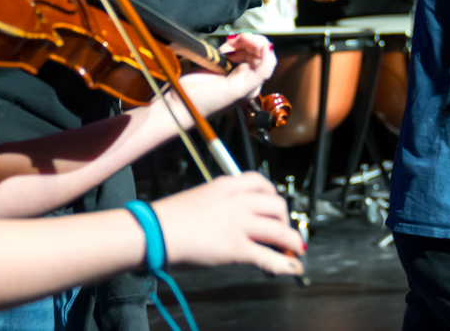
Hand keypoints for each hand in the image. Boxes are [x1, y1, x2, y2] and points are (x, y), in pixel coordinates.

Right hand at [152, 172, 304, 274]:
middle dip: (285, 220)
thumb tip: (232, 221)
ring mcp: (241, 224)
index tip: (275, 207)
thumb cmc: (169, 218)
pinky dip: (284, 264)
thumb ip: (221, 205)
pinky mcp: (238, 248)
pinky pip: (270, 257)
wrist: (155, 231)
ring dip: (291, 241)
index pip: (261, 183)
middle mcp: (239, 201)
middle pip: (277, 205)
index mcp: (227, 185)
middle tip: (283, 231)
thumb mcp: (200, 199)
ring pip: (280, 231)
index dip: (273, 197)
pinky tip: (290, 267)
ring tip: (293, 249)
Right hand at [176, 33, 276, 118]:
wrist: (181, 103)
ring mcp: (234, 71)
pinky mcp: (222, 66)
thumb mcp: (237, 89)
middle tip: (236, 38)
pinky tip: (224, 49)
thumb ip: (259, 73)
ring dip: (239, 43)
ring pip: (246, 49)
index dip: (260, 45)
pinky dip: (230, 46)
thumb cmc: (207, 102)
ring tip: (228, 44)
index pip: (267, 60)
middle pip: (257, 52)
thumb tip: (269, 50)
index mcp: (252, 85)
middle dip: (248, 42)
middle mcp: (246, 79)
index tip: (247, 38)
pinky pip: (233, 51)